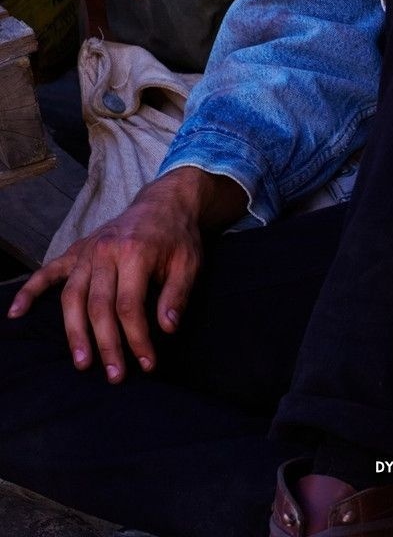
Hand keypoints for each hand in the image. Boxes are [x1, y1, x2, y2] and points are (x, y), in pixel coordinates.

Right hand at [6, 168, 244, 380]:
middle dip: (106, 344)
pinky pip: (48, 271)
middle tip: (115, 375)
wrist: (164, 202)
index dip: (137, 338)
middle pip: (99, 306)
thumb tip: (167, 329)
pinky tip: (16, 313)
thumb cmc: (178, 236)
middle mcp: (105, 251)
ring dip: (75, 332)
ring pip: (72, 297)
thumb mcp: (189, 262)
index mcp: (134, 252)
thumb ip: (177, 295)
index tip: (147, 363)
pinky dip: (30, 291)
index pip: (129, 305)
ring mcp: (88, 251)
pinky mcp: (77, 250)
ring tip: (82, 362)